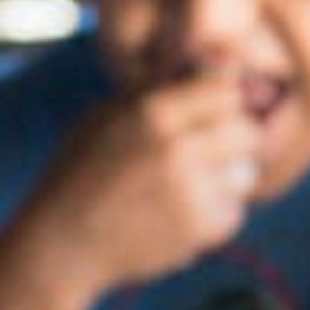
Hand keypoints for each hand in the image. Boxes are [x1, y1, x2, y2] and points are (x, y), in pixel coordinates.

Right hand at [0, 71, 266, 309]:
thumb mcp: (105, 116)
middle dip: (237, 140)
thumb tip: (209, 67)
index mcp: (152, 112)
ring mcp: (190, 192)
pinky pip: (234, 212)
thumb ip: (154, 92)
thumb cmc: (81, 172)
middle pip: (247, 131)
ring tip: (193, 185)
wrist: (63, 243)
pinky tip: (182, 214)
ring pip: (246, 174)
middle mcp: (176, 148)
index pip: (225, 89)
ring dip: (228, 179)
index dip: (226, 100)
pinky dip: (216, 214)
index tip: (218, 112)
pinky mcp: (198, 229)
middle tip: (216, 151)